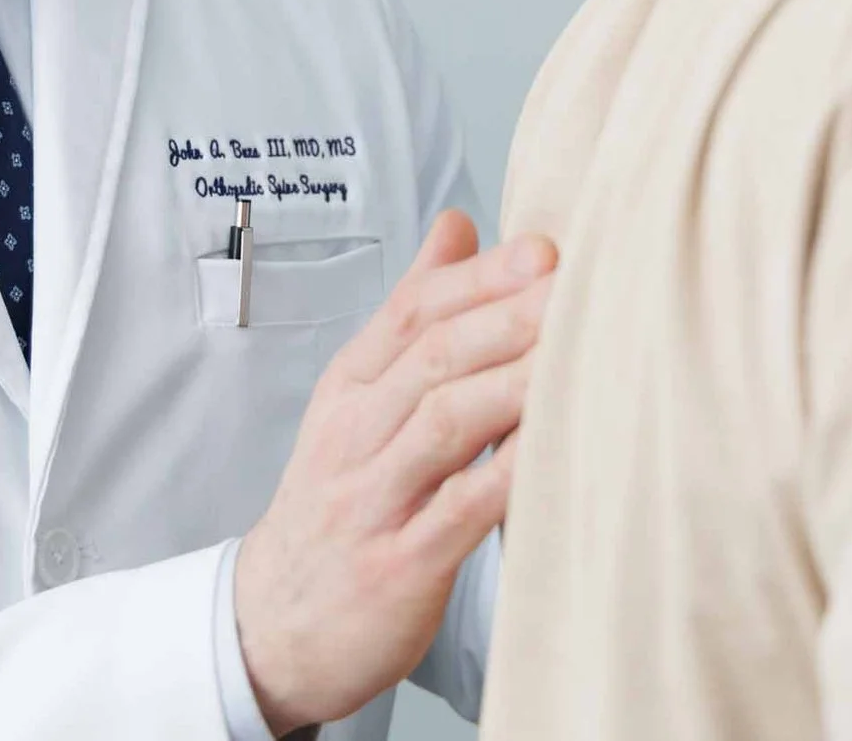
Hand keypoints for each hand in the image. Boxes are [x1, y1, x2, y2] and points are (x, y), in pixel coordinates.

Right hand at [233, 210, 556, 734]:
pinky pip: (461, 509)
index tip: (545, 248)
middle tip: (579, 286)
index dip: (480, 277)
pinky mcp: (399, 565)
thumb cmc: (335, 502)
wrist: (271, 626)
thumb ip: (410, 316)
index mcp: (349, 388)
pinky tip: (557, 450)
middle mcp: (355, 434)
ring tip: (581, 350)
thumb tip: (459, 225)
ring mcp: (374, 500)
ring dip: (516, 382)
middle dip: (510, 315)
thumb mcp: (355, 400)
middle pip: (435, 357)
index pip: (412, 312)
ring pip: (447, 421)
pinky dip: (511, 475)